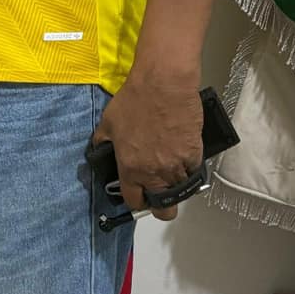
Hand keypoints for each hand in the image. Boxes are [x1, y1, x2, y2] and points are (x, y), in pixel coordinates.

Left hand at [91, 71, 203, 220]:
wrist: (164, 84)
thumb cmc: (135, 99)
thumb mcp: (108, 123)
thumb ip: (102, 142)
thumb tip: (100, 150)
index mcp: (130, 168)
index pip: (134, 201)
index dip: (137, 201)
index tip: (139, 196)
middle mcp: (154, 173)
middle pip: (165, 209)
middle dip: (162, 206)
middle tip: (160, 194)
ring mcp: (177, 165)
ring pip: (182, 190)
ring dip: (177, 183)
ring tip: (172, 167)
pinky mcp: (195, 153)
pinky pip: (194, 169)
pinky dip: (190, 165)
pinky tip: (183, 153)